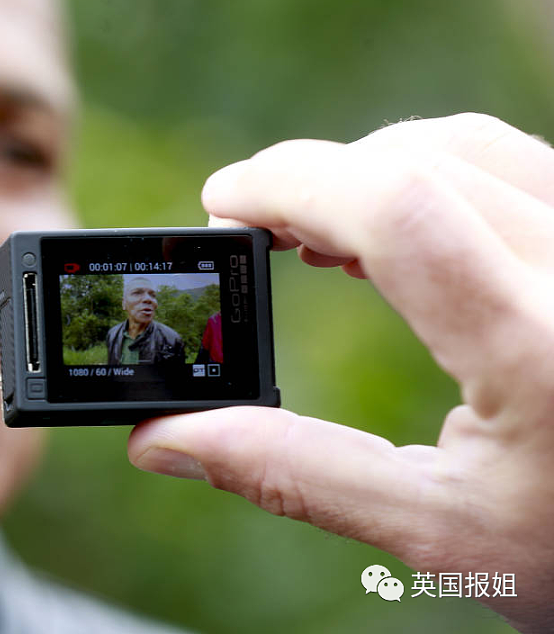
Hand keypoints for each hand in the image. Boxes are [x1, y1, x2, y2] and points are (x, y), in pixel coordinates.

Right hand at [127, 113, 553, 631]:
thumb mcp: (435, 534)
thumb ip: (293, 473)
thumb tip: (164, 440)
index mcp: (540, 351)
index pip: (397, 208)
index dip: (290, 183)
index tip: (222, 200)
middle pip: (422, 159)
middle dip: (317, 178)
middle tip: (257, 230)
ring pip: (471, 146)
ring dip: (373, 169)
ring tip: (317, 233)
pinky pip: (513, 163)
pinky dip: (433, 175)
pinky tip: (400, 232)